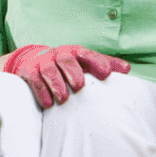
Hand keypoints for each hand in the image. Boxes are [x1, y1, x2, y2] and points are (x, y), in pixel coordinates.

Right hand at [4, 44, 130, 108]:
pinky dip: (40, 91)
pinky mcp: (28, 72)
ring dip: (56, 84)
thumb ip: (103, 65)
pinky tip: (48, 103)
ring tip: (63, 99)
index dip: (97, 62)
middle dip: (73, 72)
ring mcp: (42, 63)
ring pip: (48, 70)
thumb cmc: (65, 66)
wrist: (31, 61)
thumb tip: (127, 69)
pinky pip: (33, 80)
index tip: (106, 74)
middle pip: (66, 59)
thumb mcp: (83, 63)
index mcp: (74, 53)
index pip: (87, 54)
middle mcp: (58, 55)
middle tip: (79, 87)